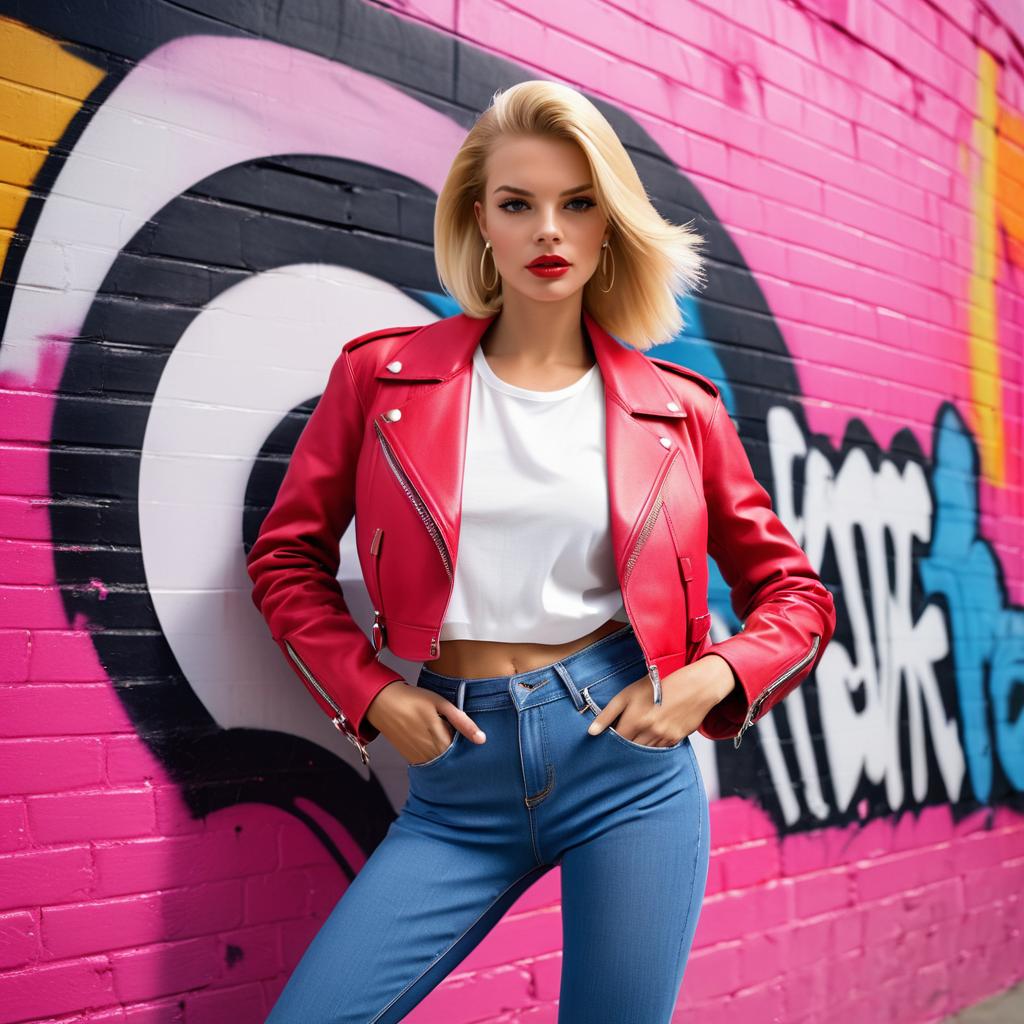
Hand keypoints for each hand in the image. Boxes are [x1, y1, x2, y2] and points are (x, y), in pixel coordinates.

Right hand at [366, 680, 486, 764]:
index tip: (472, 740)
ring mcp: (419, 757)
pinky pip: (429, 764)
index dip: (470, 747)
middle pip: (453, 761)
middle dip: (460, 754)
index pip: (464, 752)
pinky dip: (436, 758)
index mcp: (440, 737)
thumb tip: (482, 739)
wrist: (383, 703)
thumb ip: (462, 721)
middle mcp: (430, 752)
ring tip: (447, 740)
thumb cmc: (414, 699)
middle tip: (460, 739)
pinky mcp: (411, 758)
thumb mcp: (441, 703)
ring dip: (448, 757)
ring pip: (441, 764)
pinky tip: (436, 745)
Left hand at [586, 654, 737, 746]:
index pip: (616, 742)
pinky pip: (660, 750)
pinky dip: (653, 745)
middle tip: (622, 738)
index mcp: (635, 721)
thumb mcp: (628, 694)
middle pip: (629, 750)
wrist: (694, 686)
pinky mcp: (676, 740)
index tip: (608, 738)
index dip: (610, 741)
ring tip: (638, 734)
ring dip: (638, 747)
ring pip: (644, 752)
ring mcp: (664, 738)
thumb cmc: (658, 685)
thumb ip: (608, 713)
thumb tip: (591, 732)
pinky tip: (652, 734)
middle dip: (623, 746)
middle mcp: (649, 733)